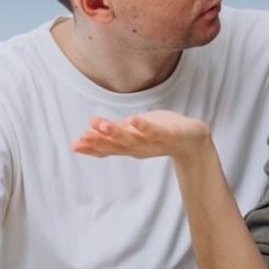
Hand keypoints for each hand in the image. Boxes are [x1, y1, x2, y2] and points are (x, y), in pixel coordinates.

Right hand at [71, 110, 210, 162]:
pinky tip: (133, 119)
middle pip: (116, 145)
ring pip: (132, 138)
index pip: (108, 148)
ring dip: (116, 132)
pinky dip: (144, 126)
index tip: (74, 145)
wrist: (193, 140)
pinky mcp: (168, 133)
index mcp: (130, 146)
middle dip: (99, 141)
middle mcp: (139, 146)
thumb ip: (116, 133)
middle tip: (82, 138)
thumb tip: (92, 129)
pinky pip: (155, 130)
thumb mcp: (134, 133)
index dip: (91, 148)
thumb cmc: (161, 133)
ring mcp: (153, 140)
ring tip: (102, 125)